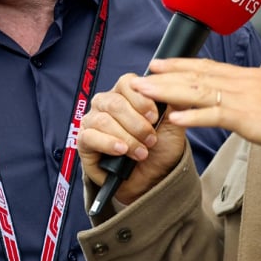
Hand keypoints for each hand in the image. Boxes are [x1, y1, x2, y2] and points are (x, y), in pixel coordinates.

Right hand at [78, 72, 192, 205]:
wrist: (153, 178)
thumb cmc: (160, 147)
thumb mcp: (174, 123)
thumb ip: (175, 102)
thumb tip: (176, 86)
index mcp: (126, 93)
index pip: (127, 82)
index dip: (141, 99)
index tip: (155, 117)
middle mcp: (106, 103)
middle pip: (115, 103)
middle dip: (137, 124)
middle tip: (151, 140)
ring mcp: (92, 120)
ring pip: (104, 120)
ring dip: (127, 138)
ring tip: (141, 153)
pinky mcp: (84, 140)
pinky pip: (90, 136)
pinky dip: (108, 144)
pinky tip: (122, 151)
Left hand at [136, 58, 260, 151]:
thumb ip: (251, 97)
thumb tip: (237, 103)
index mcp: (245, 77)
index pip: (205, 67)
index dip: (179, 65)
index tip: (157, 63)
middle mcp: (240, 82)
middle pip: (195, 76)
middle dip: (164, 75)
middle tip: (139, 76)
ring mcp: (243, 98)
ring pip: (198, 91)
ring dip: (168, 91)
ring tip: (145, 92)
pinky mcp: (249, 118)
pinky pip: (216, 116)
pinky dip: (193, 117)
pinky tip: (175, 119)